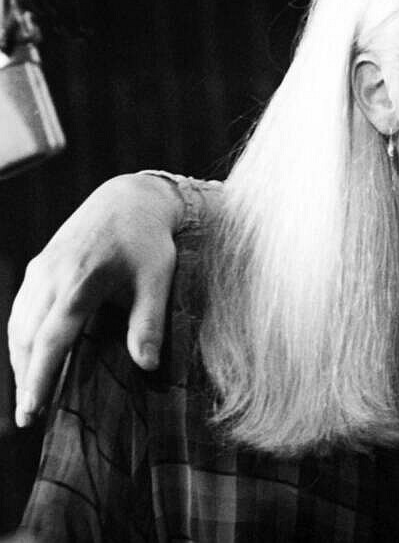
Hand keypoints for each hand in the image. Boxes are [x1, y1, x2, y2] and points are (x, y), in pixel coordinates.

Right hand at [7, 173, 182, 426]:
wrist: (129, 200)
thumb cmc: (148, 241)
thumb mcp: (158, 278)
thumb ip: (150, 321)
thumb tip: (148, 365)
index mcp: (80, 282)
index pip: (53, 339)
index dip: (40, 377)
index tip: (32, 411)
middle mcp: (51, 277)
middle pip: (28, 337)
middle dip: (25, 379)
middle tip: (26, 418)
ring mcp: (40, 271)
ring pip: (19, 325)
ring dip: (20, 361)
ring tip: (28, 397)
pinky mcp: (38, 267)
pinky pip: (21, 310)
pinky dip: (21, 337)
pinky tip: (28, 358)